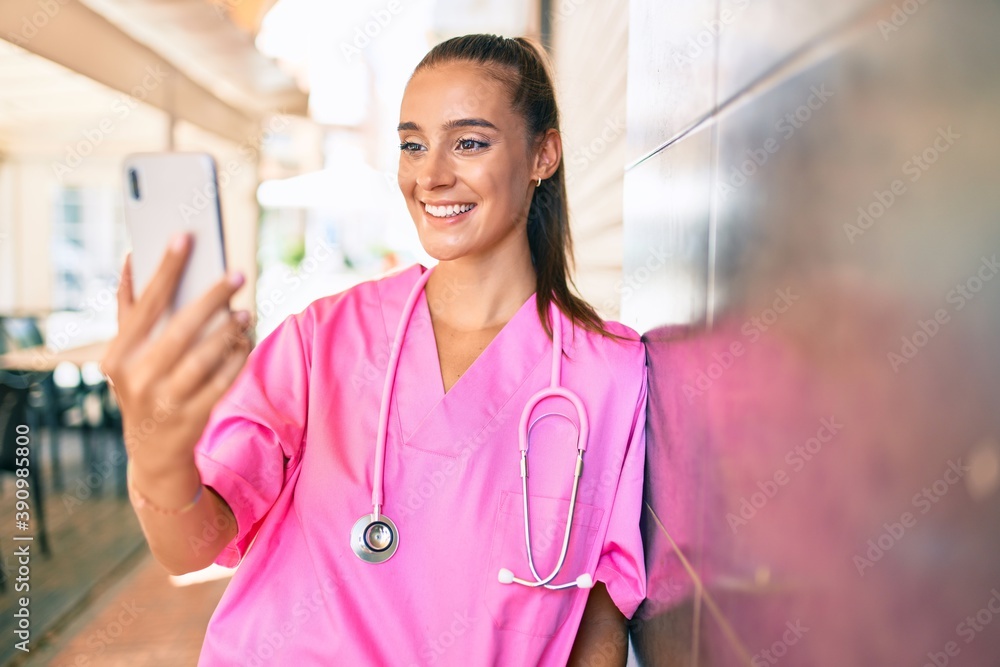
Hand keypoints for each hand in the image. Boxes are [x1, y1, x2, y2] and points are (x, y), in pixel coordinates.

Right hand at [101, 233, 252, 476]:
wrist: (151, 453)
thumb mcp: (126, 353)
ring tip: (243, 310)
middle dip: (210, 298)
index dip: (167, 269)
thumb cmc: (142, 386)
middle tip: (236, 273)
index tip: (185, 237)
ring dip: (228, 331)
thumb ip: (128, 309)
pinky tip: (246, 340)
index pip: (146, 304)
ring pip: (204, 359)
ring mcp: (165, 402)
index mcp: (119, 355)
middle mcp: (137, 378)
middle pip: (180, 330)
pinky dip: (236, 360)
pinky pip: (222, 383)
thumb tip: (131, 259)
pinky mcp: (191, 420)